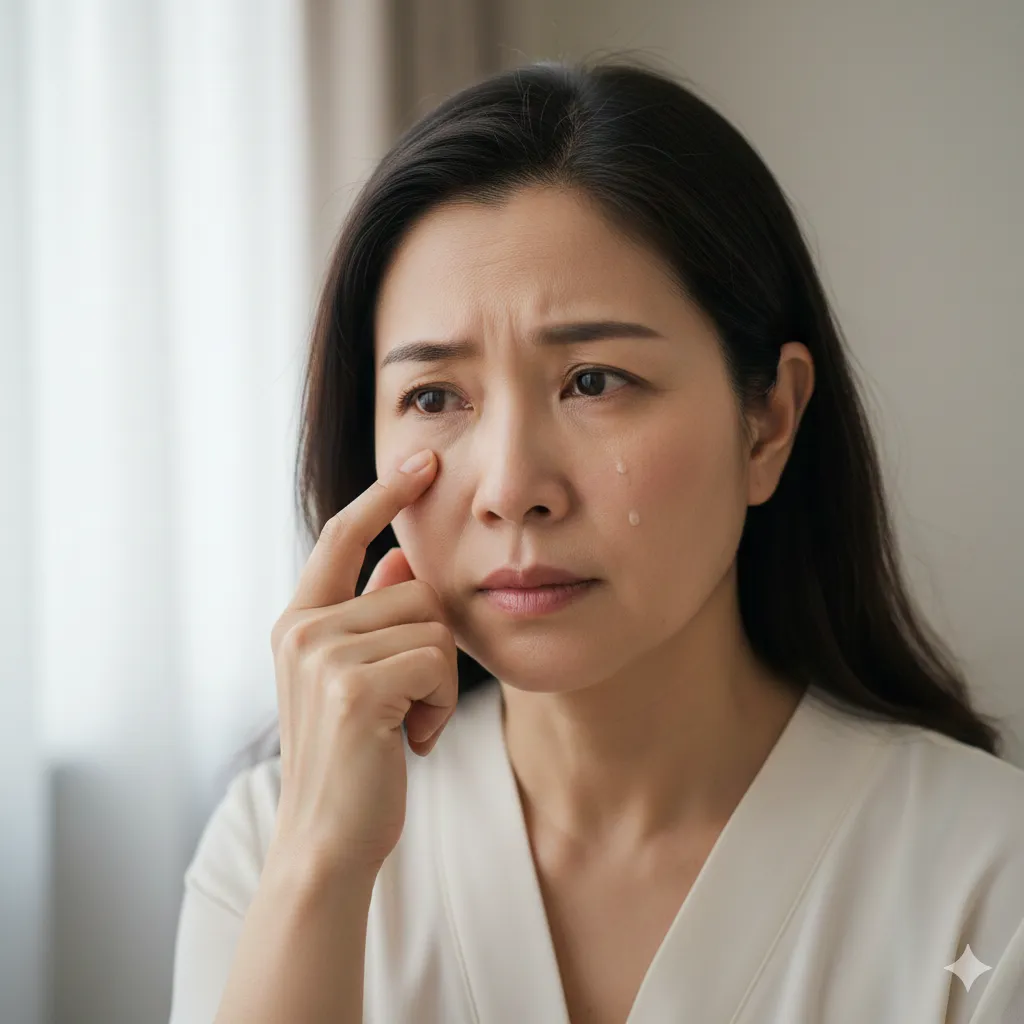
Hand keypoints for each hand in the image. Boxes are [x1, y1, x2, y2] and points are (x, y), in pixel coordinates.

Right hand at [267, 449, 457, 876]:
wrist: (328, 840)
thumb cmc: (351, 758)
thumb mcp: (353, 678)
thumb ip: (370, 614)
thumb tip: (400, 558)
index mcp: (299, 621)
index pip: (344, 534)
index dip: (385, 494)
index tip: (422, 459)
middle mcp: (304, 628)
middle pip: (417, 588)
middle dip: (434, 647)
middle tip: (409, 703)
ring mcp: (324, 655)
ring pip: (435, 625)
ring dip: (441, 682)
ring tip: (407, 724)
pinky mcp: (356, 687)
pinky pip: (440, 663)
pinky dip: (443, 705)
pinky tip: (412, 740)